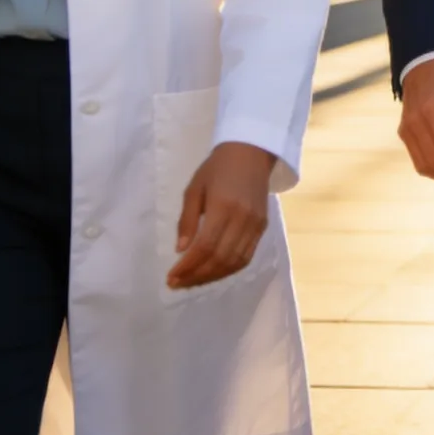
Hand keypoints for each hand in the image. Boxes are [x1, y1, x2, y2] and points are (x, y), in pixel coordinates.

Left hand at [168, 141, 275, 289]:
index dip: (187, 266)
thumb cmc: (217, 168)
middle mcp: (242, 218)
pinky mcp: (262, 226)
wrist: (252, 151)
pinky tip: (214, 272)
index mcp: (223, 206)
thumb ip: (187, 220)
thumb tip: (180, 250)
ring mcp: (255, 224)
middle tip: (178, 283)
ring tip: (193, 281)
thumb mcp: (194, 188)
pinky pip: (247, 256)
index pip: (205, 246)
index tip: (170, 277)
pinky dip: (229, 269)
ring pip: (234, 261)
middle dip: (196, 276)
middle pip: (220, 258)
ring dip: (212, 276)